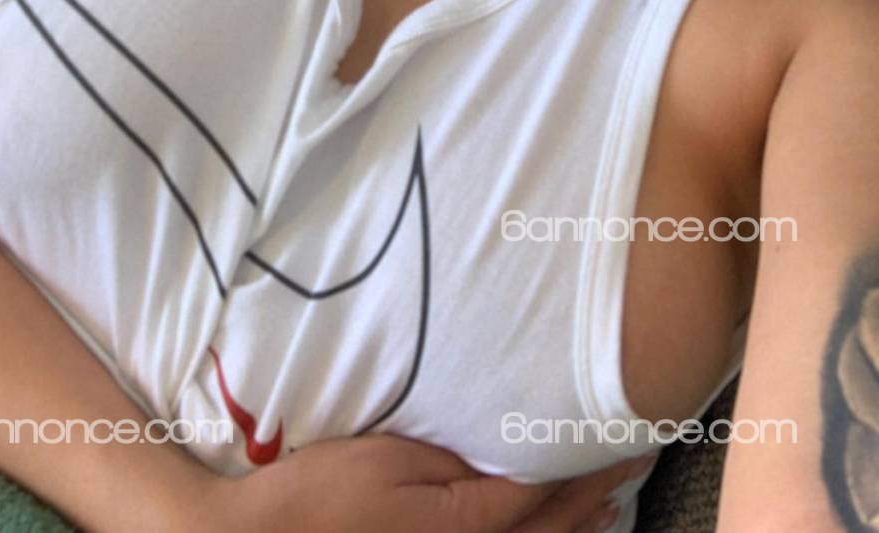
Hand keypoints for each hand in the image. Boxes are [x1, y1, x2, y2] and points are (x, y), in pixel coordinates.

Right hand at [199, 432, 654, 532]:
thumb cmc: (328, 492)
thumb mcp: (395, 460)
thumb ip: (461, 469)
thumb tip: (518, 465)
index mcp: (466, 529)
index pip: (547, 497)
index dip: (592, 468)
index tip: (629, 438)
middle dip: (597, 496)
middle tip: (633, 459)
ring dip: (577, 527)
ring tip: (607, 497)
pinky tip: (545, 528)